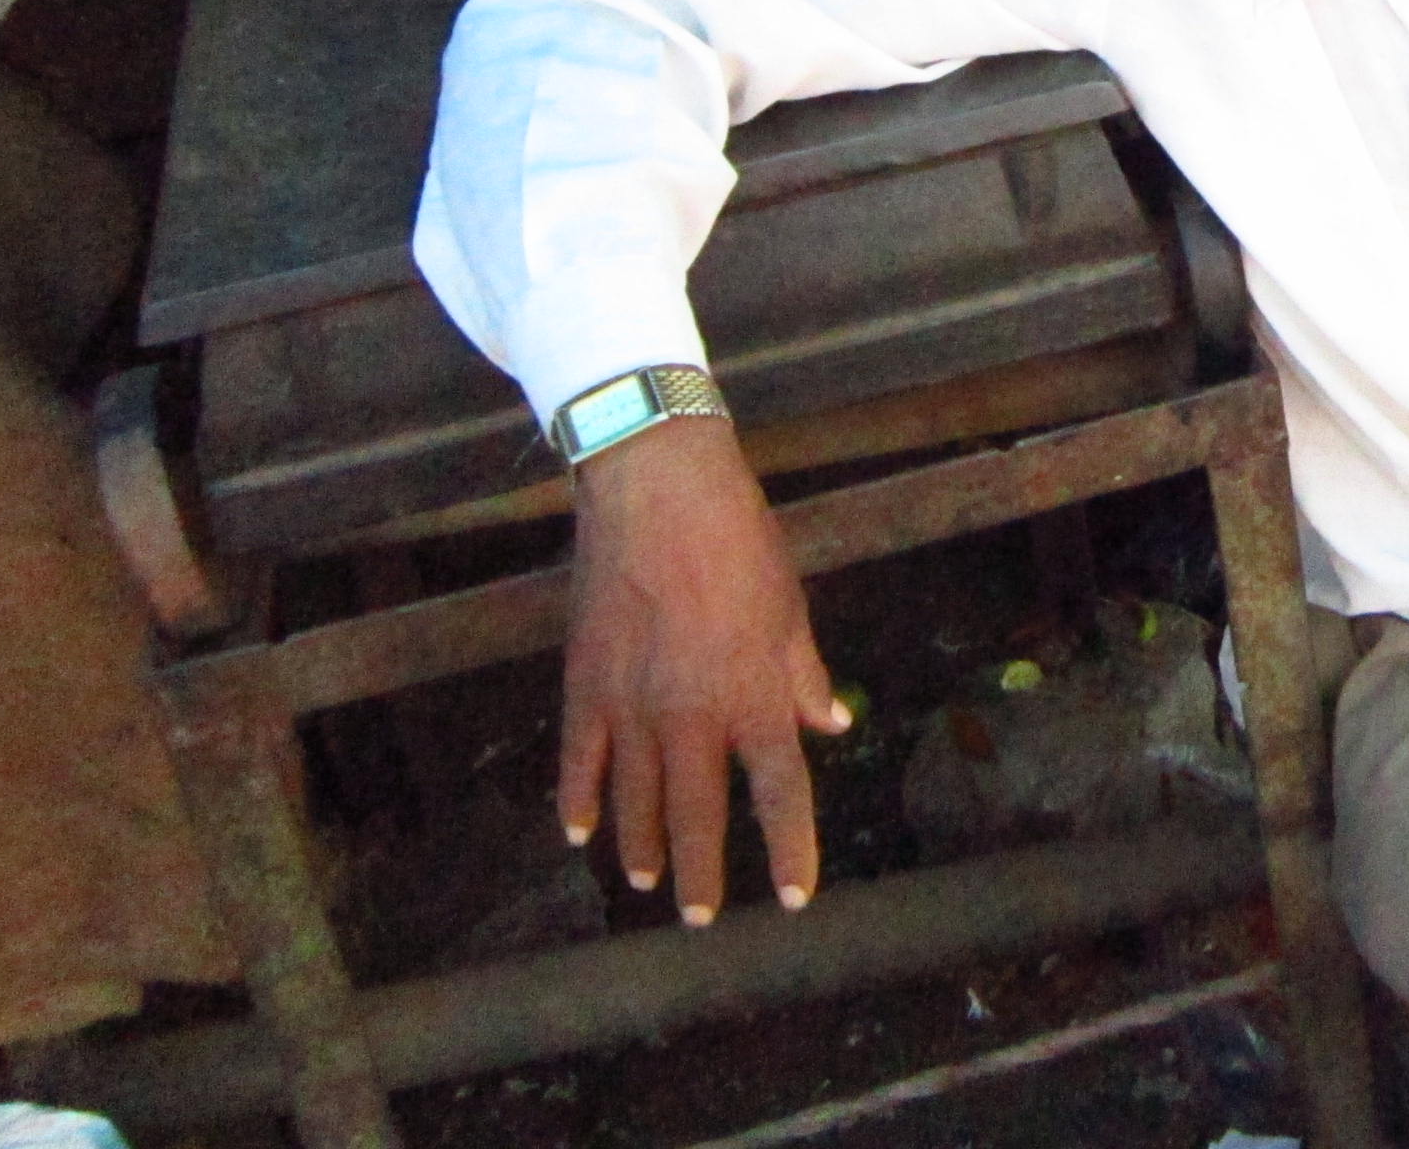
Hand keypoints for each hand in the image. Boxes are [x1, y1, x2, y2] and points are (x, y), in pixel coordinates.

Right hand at [559, 415, 846, 925]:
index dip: (789, 852)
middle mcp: (693, 716)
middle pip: (697, 816)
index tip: (794, 897)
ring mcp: (632, 706)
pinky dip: (578, 800)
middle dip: (701, 873)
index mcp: (754, 697)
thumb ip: (804, 677)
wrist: (659, 491)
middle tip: (701, 917)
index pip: (780, 794)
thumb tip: (830, 725)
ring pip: (635, 800)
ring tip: (644, 883)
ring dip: (639, 848)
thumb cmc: (739, 542)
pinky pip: (579, 760)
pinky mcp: (585, 684)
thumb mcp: (790, 608)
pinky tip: (578, 831)